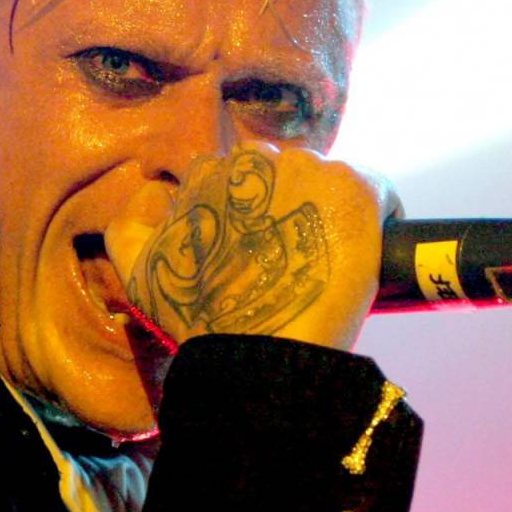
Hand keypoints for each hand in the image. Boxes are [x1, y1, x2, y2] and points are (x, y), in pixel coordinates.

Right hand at [105, 142, 398, 351]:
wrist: (259, 350)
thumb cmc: (201, 320)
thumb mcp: (139, 272)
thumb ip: (130, 225)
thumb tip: (156, 195)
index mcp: (210, 174)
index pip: (242, 177)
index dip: (257, 213)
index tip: (265, 248)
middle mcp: (257, 161)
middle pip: (290, 174)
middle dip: (295, 206)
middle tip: (299, 259)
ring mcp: (310, 171)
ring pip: (331, 183)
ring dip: (333, 212)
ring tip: (332, 260)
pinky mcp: (355, 188)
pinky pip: (379, 193)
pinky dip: (381, 218)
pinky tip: (371, 252)